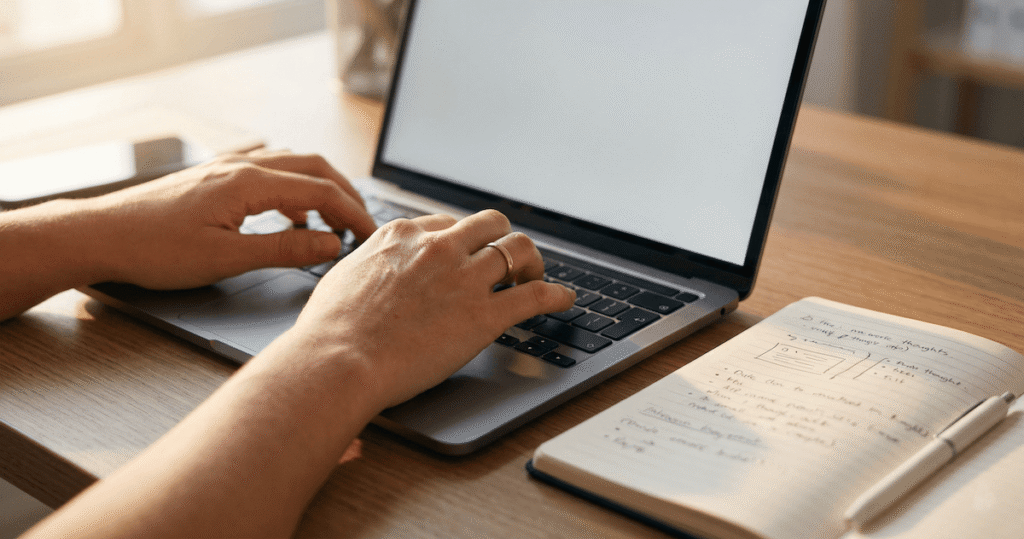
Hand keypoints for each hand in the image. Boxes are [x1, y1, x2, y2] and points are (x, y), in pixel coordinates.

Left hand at [90, 149, 376, 289]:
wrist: (99, 235)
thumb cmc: (154, 250)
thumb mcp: (226, 259)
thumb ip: (284, 250)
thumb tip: (330, 244)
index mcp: (248, 183)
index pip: (320, 190)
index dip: (352, 213)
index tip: (370, 237)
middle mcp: (241, 166)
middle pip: (313, 167)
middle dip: (345, 195)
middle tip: (362, 226)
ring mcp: (226, 168)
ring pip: (291, 166)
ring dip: (320, 190)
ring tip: (333, 223)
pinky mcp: (214, 177)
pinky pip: (268, 172)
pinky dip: (293, 191)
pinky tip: (289, 218)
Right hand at [286, 209, 575, 409]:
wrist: (339, 360)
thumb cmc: (329, 330)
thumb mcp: (343, 278)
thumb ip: (368, 266)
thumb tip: (371, 270)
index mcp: (403, 236)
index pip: (446, 222)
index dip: (461, 239)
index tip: (466, 253)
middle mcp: (438, 247)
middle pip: (489, 224)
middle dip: (501, 239)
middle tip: (505, 260)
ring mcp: (464, 278)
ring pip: (518, 248)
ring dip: (532, 261)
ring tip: (534, 276)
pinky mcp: (484, 314)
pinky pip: (534, 295)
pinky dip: (556, 295)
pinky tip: (564, 300)